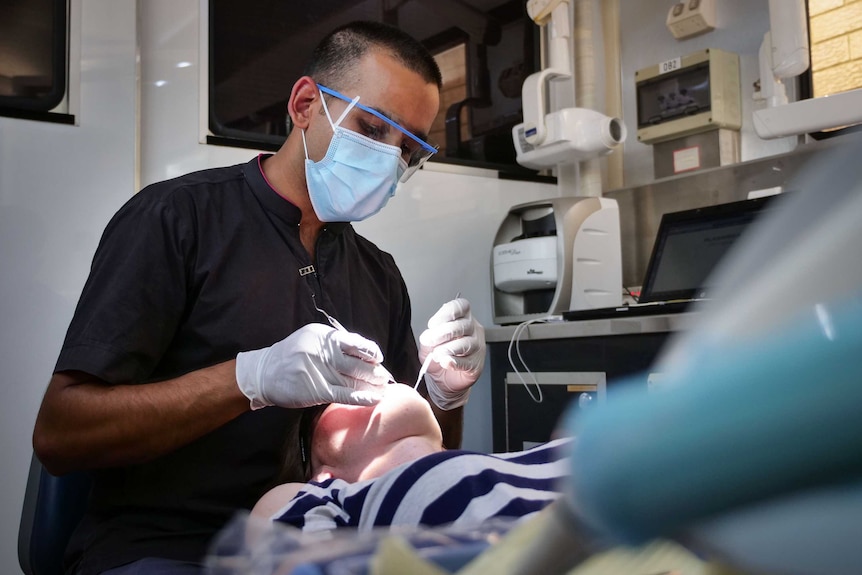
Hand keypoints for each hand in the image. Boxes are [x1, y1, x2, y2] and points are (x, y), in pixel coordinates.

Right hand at [236, 323, 389, 408]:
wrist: (265, 373)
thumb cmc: (292, 355)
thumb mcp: (311, 338)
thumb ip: (335, 343)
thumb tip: (365, 353)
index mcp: (324, 336)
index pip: (355, 343)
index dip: (371, 352)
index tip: (379, 359)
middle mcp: (323, 351)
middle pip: (358, 362)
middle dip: (375, 371)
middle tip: (385, 377)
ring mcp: (320, 371)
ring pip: (354, 379)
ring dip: (372, 385)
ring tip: (383, 389)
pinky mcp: (317, 390)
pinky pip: (345, 394)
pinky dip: (362, 398)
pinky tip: (374, 399)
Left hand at [418, 298, 485, 409]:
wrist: (443, 379)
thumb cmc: (438, 355)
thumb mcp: (428, 342)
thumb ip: (428, 337)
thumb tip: (428, 336)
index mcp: (462, 318)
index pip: (460, 306)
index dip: (446, 313)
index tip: (433, 324)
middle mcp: (473, 329)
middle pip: (462, 325)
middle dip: (443, 333)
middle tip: (430, 341)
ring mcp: (477, 347)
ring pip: (466, 343)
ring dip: (448, 348)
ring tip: (437, 355)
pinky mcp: (477, 364)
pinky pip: (467, 362)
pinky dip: (454, 362)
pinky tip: (446, 362)